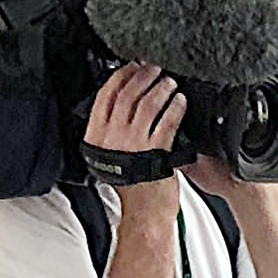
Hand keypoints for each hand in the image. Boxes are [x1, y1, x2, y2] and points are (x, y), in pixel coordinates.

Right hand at [86, 62, 186, 181]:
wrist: (143, 210)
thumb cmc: (129, 185)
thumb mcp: (107, 154)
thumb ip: (110, 130)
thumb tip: (122, 99)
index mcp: (97, 136)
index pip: (105, 96)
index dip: (120, 76)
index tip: (130, 67)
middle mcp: (113, 137)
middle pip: (127, 94)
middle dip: (142, 76)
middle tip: (153, 69)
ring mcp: (134, 143)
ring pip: (147, 103)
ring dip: (160, 88)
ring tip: (169, 83)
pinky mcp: (156, 150)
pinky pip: (167, 121)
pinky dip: (175, 107)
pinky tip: (180, 101)